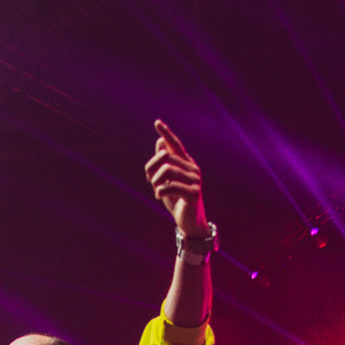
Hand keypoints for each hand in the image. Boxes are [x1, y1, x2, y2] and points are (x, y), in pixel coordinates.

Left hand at [145, 119, 206, 234]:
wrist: (189, 222)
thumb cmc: (177, 200)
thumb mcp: (167, 181)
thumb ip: (164, 164)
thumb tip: (160, 142)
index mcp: (187, 163)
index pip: (175, 145)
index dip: (167, 133)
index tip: (157, 122)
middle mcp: (193, 168)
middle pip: (165, 157)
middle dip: (151, 169)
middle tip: (149, 181)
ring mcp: (195, 179)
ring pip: (166, 170)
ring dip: (155, 182)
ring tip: (157, 190)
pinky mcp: (194, 192)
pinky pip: (170, 186)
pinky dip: (160, 191)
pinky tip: (159, 196)